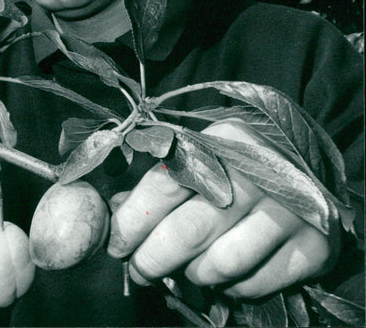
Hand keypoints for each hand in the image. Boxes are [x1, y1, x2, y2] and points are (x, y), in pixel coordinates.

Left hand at [106, 121, 339, 297]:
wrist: (308, 169)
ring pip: (223, 264)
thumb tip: (115, 214)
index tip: (117, 244)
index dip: (133, 221)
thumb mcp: (200, 155)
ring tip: (186, 269)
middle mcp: (261, 174)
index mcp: (222, 141)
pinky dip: (231, 288)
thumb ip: (159, 183)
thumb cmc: (237, 164)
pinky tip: (224, 275)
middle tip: (140, 270)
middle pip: (189, 230)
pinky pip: (255, 284)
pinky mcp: (314, 248)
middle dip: (153, 259)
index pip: (164, 185)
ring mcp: (292, 211)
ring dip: (194, 275)